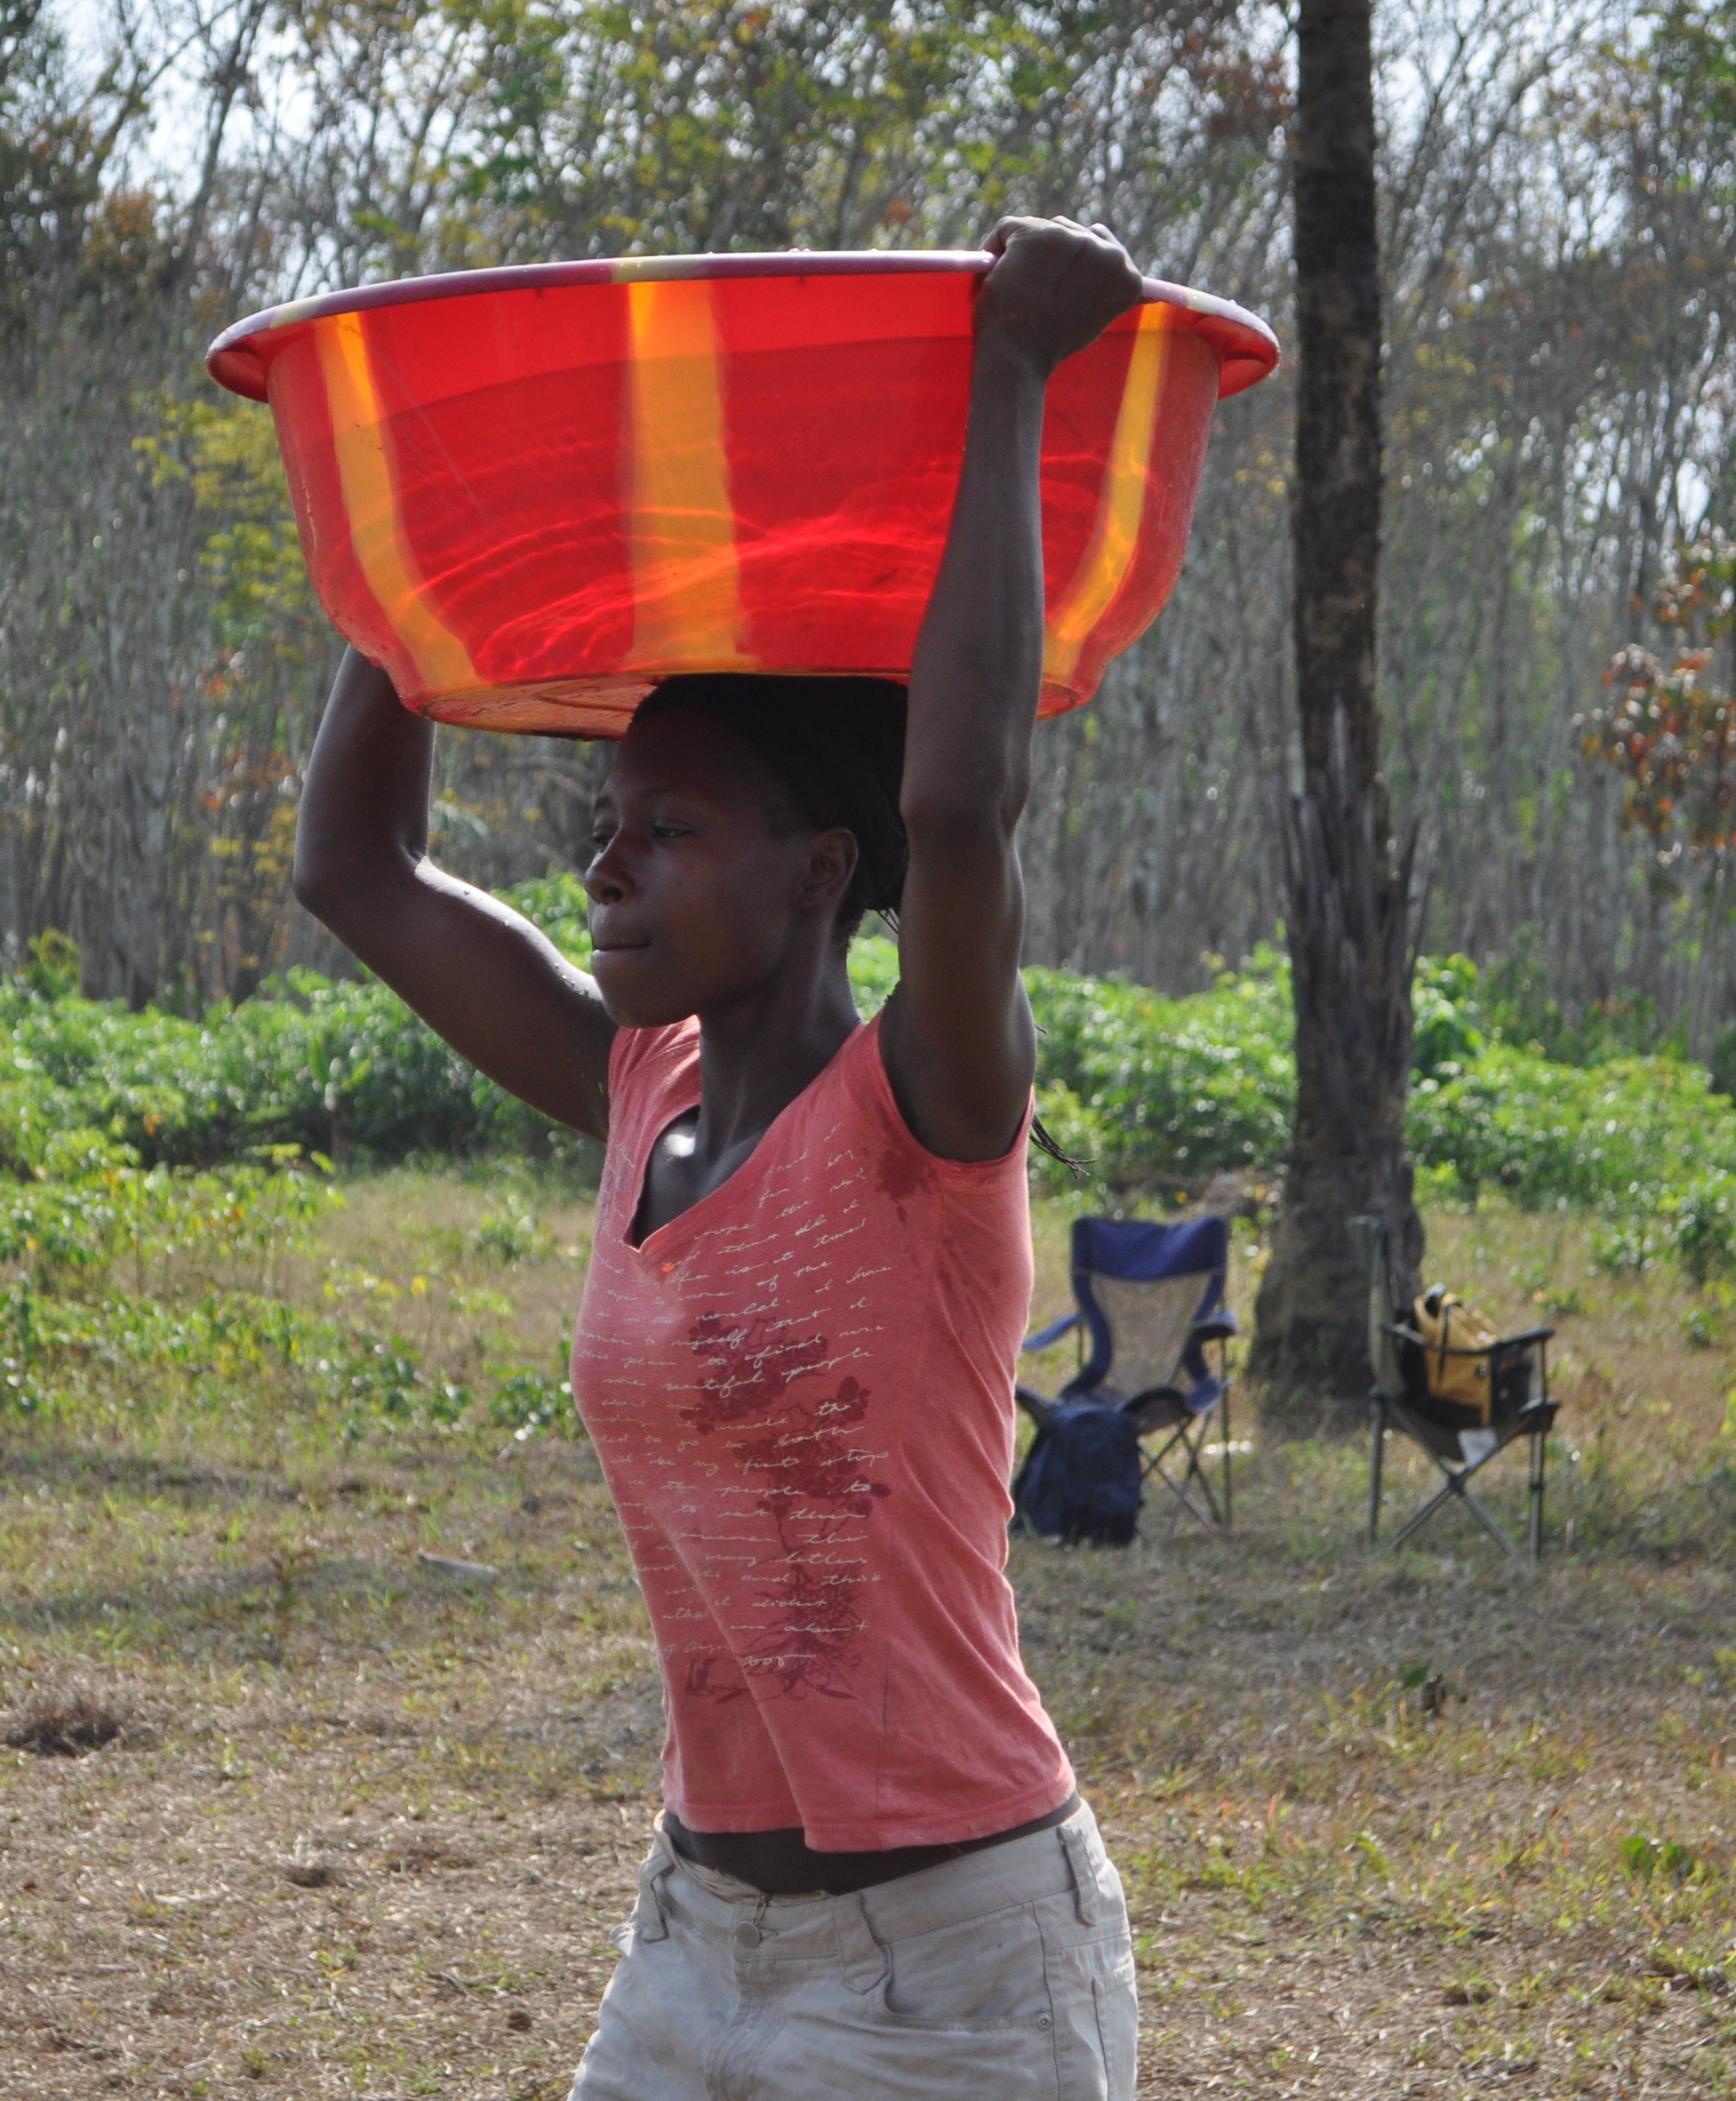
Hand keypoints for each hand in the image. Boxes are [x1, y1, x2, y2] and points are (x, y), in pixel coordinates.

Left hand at [975, 216, 1144, 377]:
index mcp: (1127, 276)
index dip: (1070, 266)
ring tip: (1017, 287)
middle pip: (1068, 233)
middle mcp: (1106, 252)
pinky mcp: (1034, 235)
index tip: (1057, 290)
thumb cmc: (1050, 345)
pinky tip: (993, 275)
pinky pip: (1007, 228)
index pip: (1098, 246)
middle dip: (1048, 256)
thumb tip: (1153, 293)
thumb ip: (1110, 292)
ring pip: (1039, 228)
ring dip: (1024, 252)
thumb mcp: (1097, 318)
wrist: (1018, 358)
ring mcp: (1071, 239)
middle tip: (1033, 293)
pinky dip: (994, 248)